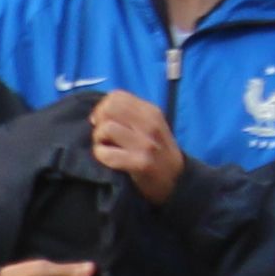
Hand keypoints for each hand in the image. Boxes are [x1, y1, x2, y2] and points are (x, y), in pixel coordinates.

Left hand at [88, 89, 185, 205]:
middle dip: (99, 121)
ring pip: (106, 128)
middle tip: (103, 135)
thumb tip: (99, 110)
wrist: (175, 179)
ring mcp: (146, 144)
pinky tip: (108, 159)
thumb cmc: (156, 151)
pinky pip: (106, 153)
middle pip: (109, 108)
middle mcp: (150, 124)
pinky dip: (101, 156)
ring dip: (99, 140)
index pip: (116, 96)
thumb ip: (130, 114)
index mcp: (151, 111)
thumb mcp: (150, 125)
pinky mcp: (140, 163)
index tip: (103, 121)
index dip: (103, 107)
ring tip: (106, 147)